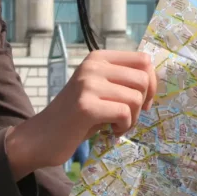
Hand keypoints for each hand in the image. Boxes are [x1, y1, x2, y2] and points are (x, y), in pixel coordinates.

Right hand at [5, 50, 156, 178]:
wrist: (41, 137)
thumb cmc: (77, 116)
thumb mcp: (100, 89)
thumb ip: (122, 79)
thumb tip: (155, 78)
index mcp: (98, 57)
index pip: (143, 60)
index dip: (151, 82)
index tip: (142, 101)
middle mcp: (93, 66)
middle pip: (143, 79)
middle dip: (143, 103)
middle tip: (129, 117)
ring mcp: (88, 84)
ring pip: (135, 98)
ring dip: (132, 118)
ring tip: (117, 125)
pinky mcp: (86, 106)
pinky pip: (124, 113)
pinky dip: (123, 127)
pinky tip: (111, 131)